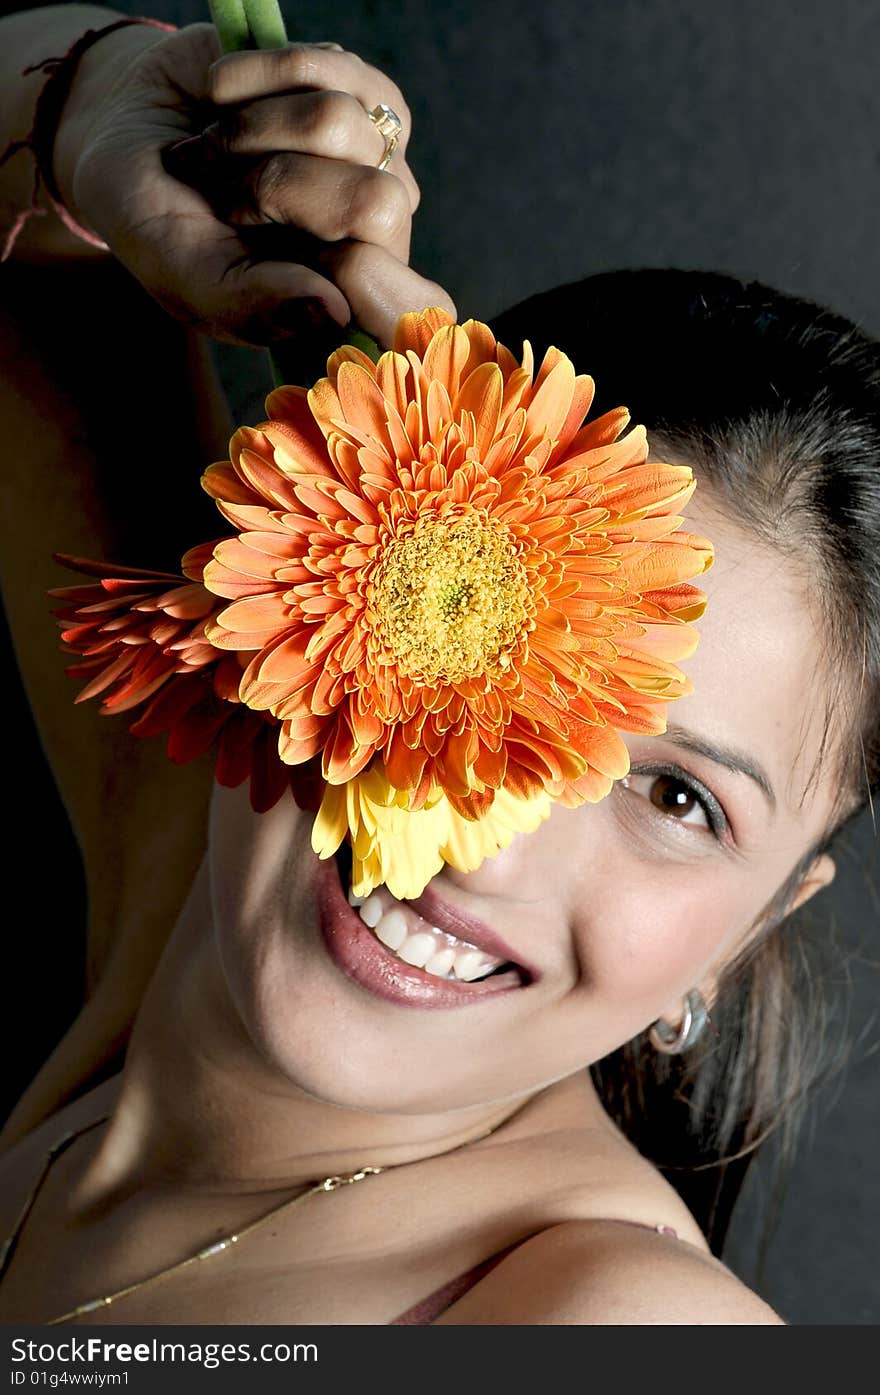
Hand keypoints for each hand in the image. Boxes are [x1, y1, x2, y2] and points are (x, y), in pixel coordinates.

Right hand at [56, 23, 454, 345]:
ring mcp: (375, 155)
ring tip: (213, 147)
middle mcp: (377, 233)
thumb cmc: (158, 224)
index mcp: (348, 299)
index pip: (407, 303)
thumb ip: (256, 306)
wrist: (129, 134)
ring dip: (250, 129)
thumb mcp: (187, 277)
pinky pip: (324, 67)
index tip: (289, 266)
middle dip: (272, 187)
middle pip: (372, 203)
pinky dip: (252, 75)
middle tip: (221, 197)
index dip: (356, 278)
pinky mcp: (359, 86)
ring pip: (342, 123)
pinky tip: (220, 95)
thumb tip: (334, 311)